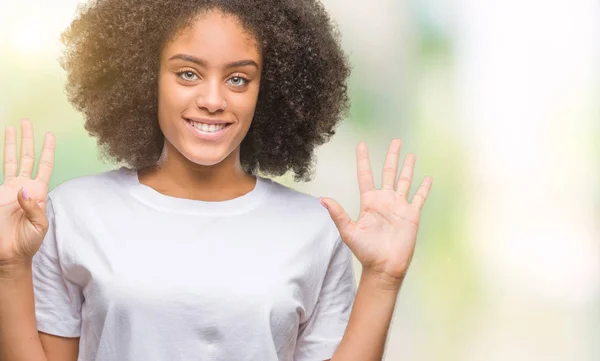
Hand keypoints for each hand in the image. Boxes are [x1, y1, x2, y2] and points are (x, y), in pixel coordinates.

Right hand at [0, 119, 55, 265]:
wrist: (9, 255)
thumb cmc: (28, 243)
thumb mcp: (38, 227)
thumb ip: (34, 208)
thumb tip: (24, 190)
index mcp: (38, 192)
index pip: (44, 166)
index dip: (47, 151)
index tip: (50, 135)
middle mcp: (24, 187)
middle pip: (27, 157)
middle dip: (27, 140)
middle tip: (26, 122)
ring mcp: (8, 190)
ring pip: (11, 161)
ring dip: (12, 145)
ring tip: (11, 128)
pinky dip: (1, 162)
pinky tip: (3, 151)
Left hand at [321, 139, 431, 287]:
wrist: (384, 267)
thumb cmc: (365, 251)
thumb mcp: (349, 231)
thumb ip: (338, 214)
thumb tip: (322, 199)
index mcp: (369, 201)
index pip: (366, 175)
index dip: (364, 160)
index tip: (361, 145)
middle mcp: (384, 200)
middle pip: (389, 172)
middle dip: (392, 157)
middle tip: (395, 141)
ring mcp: (399, 206)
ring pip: (405, 181)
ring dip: (408, 167)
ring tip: (411, 153)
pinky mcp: (411, 215)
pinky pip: (419, 197)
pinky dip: (423, 188)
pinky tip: (427, 177)